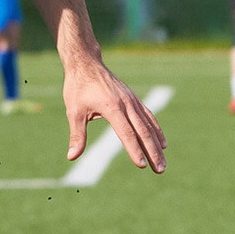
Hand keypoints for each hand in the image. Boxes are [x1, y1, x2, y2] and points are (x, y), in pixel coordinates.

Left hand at [63, 57, 165, 171]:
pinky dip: (156, 130)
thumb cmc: (78, 87)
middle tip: (160, 170)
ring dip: (157, 145)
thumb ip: (77, 135)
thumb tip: (71, 157)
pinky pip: (148, 116)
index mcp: (111, 107)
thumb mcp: (73, 112)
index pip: (127, 133)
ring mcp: (132, 100)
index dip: (134, 150)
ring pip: (149, 126)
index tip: (142, 165)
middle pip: (143, 132)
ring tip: (163, 163)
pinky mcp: (133, 99)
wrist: (87, 63)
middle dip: (153, 152)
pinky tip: (162, 143)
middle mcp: (126, 104)